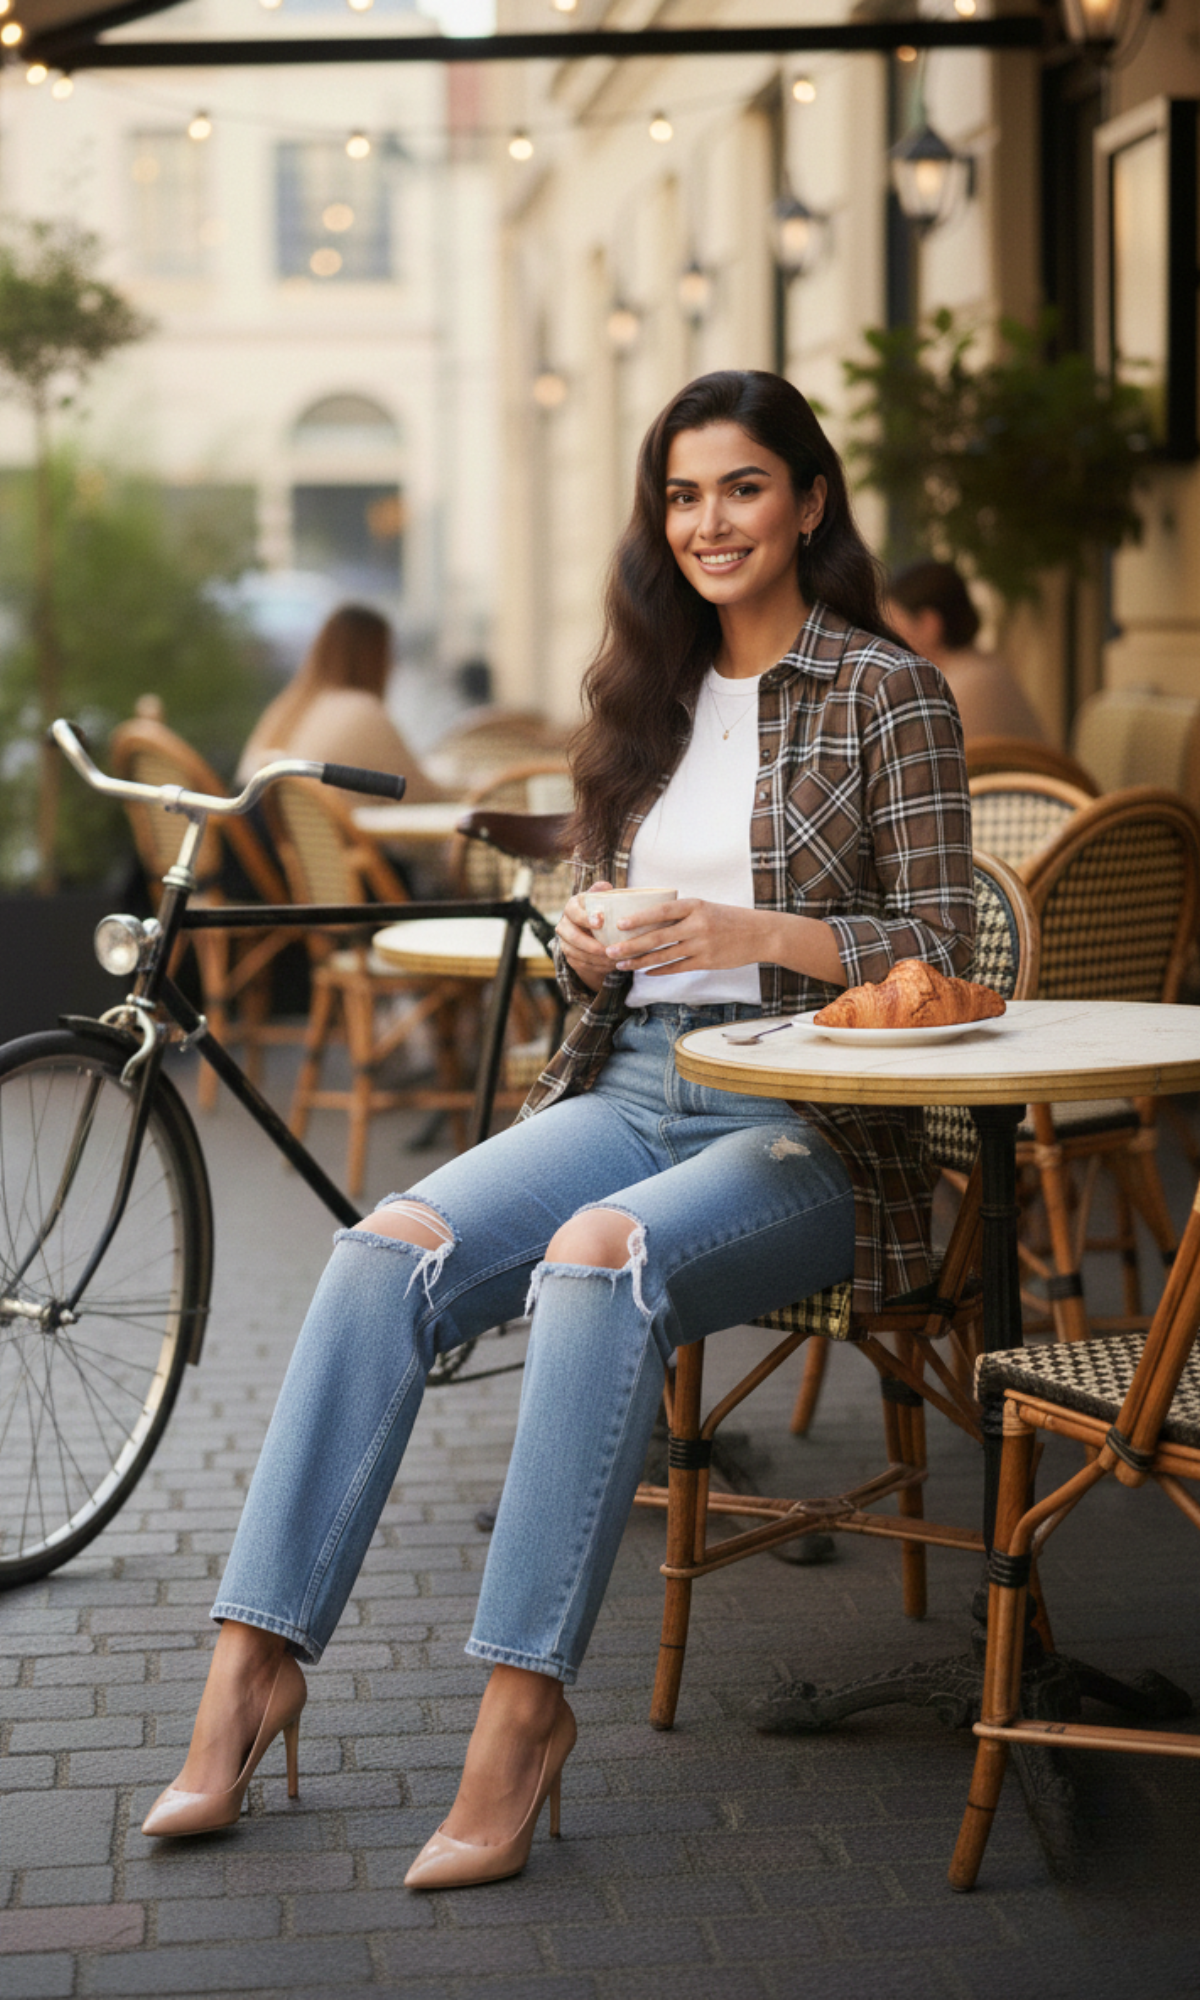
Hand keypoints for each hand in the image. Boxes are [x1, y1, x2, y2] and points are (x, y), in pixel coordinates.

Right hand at [555, 881, 618, 990]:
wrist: (595, 932)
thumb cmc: (602, 911)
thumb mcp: (603, 900)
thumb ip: (602, 893)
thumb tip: (605, 886)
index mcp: (572, 906)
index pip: (574, 911)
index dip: (586, 917)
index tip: (601, 921)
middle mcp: (565, 924)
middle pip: (572, 936)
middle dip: (589, 944)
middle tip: (606, 949)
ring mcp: (565, 942)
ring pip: (575, 953)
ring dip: (594, 958)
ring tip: (612, 959)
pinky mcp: (569, 957)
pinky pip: (580, 964)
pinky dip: (596, 966)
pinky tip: (610, 965)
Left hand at [606, 898, 770, 975]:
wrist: (760, 934)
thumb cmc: (729, 918)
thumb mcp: (705, 907)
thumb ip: (681, 912)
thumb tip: (649, 916)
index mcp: (694, 906)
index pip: (661, 911)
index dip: (638, 918)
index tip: (619, 924)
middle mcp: (697, 925)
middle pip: (657, 936)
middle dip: (631, 945)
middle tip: (610, 951)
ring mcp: (702, 945)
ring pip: (664, 955)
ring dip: (640, 961)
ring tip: (622, 964)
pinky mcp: (707, 961)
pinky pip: (678, 967)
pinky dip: (660, 970)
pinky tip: (646, 973)